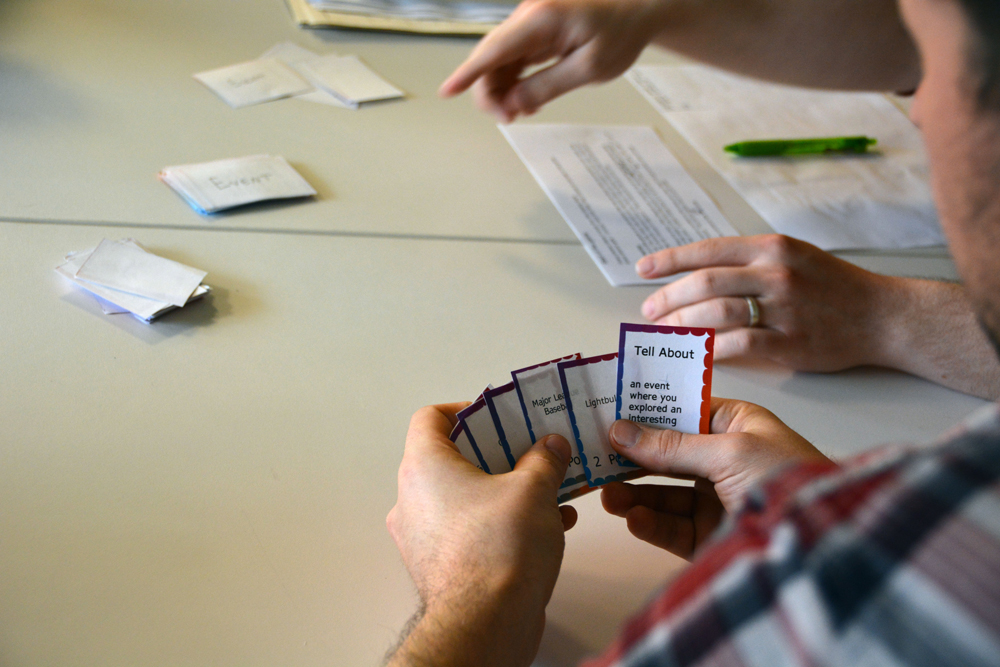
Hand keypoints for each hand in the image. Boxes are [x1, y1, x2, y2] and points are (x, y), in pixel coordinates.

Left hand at [386, 403, 576, 666]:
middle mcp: (413, 499)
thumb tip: (551, 446)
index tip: (498, 416)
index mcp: (424, 467)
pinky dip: (502, 522)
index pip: (430, 418)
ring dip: (506, 490)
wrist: (487, 624)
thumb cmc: (499, 550)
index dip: (464, 410)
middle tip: (530, 451)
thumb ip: (544, 458)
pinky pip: (469, 529)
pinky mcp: (439, 565)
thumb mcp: (534, 489)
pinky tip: (548, 526)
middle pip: (451, 458)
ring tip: (548, 492)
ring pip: (464, 497)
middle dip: (498, 453)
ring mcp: (422, 535)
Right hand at [439, 0, 667, 121]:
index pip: (495, 49)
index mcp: (542, 20)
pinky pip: (515, 57)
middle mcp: (529, 16)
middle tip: (509, 119)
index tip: (447, 92)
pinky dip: (516, 80)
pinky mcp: (536, 29)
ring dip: (503, 88)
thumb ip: (547, 86)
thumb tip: (513, 103)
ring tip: (522, 112)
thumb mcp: (589, 68)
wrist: (639, 7)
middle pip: (492, 57)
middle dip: (490, 91)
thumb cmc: (621, 32)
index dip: (469, 73)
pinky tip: (527, 100)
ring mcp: (531, 22)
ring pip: (500, 59)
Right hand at [601, 397, 831, 559]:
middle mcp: (727, 460)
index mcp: (738, 427)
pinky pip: (673, 527)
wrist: (826, 545)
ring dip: (635, 493)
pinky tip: (632, 518)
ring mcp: (719, 500)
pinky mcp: (714, 537)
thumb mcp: (729, 451)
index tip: (610, 414)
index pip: (683, 414)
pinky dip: (651, 523)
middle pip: (668, 455)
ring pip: (665, 494)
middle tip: (596, 457)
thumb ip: (672, 445)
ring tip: (606, 494)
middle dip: (633, 457)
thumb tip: (622, 430)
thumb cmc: (791, 481)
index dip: (647, 414)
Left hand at [637, 234, 902, 372]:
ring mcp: (783, 309)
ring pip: (716, 314)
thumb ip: (749, 262)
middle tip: (649, 312)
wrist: (882, 315)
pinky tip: (696, 354)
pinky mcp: (790, 343)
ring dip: (683, 325)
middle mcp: (775, 273)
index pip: (708, 250)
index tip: (643, 269)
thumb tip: (698, 274)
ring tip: (666, 333)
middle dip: (669, 298)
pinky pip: (739, 346)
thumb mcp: (793, 256)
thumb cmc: (833, 286)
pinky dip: (711, 351)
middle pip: (705, 283)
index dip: (670, 260)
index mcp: (771, 247)